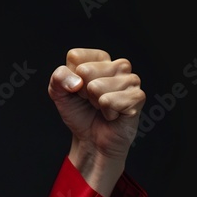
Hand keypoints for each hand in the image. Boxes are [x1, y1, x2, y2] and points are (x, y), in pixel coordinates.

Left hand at [48, 48, 145, 194]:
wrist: (91, 140)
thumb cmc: (79, 113)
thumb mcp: (59, 93)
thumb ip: (59, 78)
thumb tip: (76, 82)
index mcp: (99, 59)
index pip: (75, 56)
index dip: (70, 77)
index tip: (78, 89)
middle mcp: (118, 65)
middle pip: (84, 70)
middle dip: (82, 91)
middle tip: (91, 100)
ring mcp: (131, 80)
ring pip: (96, 86)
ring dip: (94, 103)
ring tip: (102, 107)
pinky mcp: (138, 97)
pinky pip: (109, 101)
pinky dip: (106, 112)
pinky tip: (112, 114)